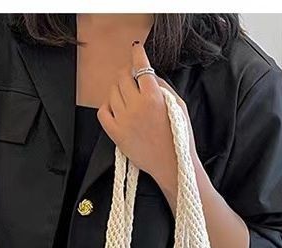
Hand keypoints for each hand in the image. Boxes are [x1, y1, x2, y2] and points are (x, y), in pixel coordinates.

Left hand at [97, 41, 195, 195]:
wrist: (171, 165)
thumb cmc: (178, 136)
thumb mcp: (178, 106)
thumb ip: (163, 87)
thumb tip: (148, 75)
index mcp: (154, 98)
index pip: (141, 67)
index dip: (137, 54)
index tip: (136, 49)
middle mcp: (136, 107)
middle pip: (123, 77)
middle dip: (127, 72)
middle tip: (132, 75)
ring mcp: (124, 121)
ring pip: (112, 92)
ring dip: (118, 88)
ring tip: (127, 94)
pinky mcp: (116, 134)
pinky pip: (103, 112)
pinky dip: (107, 105)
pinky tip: (116, 107)